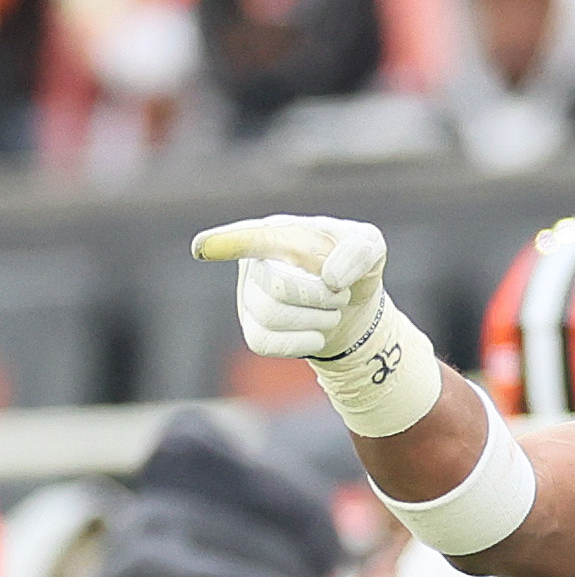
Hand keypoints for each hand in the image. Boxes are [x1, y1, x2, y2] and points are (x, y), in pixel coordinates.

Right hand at [192, 214, 388, 359]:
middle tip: (338, 294)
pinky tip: (316, 332)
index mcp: (276, 232)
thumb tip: (330, 277)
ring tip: (331, 310)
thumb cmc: (354, 266)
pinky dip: (304, 341)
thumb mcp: (370, 247)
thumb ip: (358, 250)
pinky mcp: (254, 330)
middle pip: (276, 286)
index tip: (202, 248)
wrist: (354, 308)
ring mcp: (249, 298)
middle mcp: (254, 262)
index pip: (248, 237)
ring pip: (272, 316)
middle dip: (318, 296)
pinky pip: (265, 343)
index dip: (225, 242)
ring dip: (317, 318)